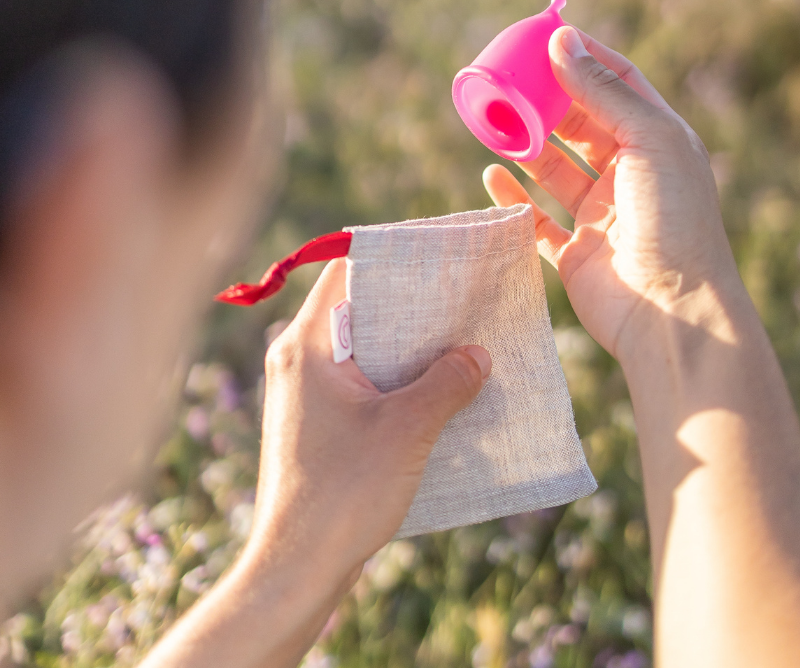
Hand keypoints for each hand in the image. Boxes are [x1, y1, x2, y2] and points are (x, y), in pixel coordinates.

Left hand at [245, 258, 490, 604]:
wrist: (297, 570)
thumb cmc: (343, 493)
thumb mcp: (408, 430)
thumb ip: (447, 382)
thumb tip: (478, 355)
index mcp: (306, 344)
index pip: (346, 270)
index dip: (393, 256)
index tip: (439, 254)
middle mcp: (298, 359)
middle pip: (359, 307)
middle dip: (412, 306)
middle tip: (461, 301)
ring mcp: (306, 394)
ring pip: (364, 349)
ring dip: (409, 349)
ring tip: (459, 346)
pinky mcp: (319, 424)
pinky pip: (364, 383)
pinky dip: (399, 381)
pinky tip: (440, 393)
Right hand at [484, 26, 733, 359]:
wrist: (673, 312)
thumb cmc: (673, 220)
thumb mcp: (647, 140)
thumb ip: (602, 93)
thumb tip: (562, 40)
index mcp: (658, 140)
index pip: (618, 83)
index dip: (583, 57)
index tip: (544, 36)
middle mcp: (631, 174)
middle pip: (581, 122)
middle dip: (545, 100)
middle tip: (507, 78)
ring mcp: (602, 214)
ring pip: (555, 168)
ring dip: (526, 145)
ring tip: (492, 121)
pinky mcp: (577, 252)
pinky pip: (537, 219)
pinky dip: (514, 198)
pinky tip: (492, 176)